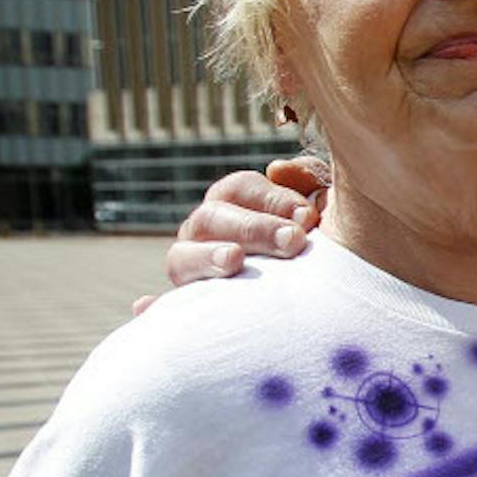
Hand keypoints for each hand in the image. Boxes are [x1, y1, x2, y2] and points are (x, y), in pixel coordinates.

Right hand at [132, 157, 328, 314]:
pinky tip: (146, 308)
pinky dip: (152, 308)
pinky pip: (164, 308)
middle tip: (294, 241)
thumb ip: (311, 182)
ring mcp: (193, 268)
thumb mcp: (330, 211)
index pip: (240, 188)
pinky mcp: (189, 307)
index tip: (309, 218)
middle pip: (212, 217)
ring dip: (207, 258)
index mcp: (238, 204)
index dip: (273, 199)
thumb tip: (277, 168)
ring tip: (235, 261)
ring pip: (181, 257)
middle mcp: (208, 231)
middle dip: (254, 228)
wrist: (329, 303)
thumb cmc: (329, 248)